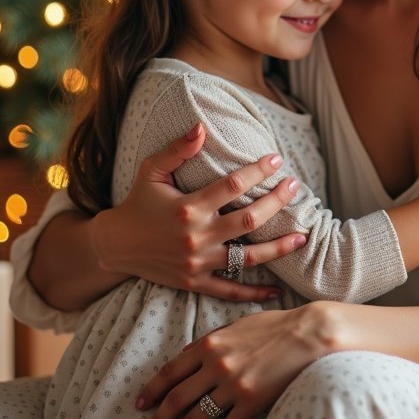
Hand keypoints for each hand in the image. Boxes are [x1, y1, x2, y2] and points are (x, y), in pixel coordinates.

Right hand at [91, 124, 307, 303]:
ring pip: (249, 257)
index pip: (233, 185)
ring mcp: (198, 263)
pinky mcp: (196, 283)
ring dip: (279, 247)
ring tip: (303, 236)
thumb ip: (177, 149)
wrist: (115, 246)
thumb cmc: (138, 203)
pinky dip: (255, 293)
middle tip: (295, 187)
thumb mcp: (151, 171)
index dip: (259, 171)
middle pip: (249, 219)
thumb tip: (201, 126)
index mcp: (188, 207)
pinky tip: (278, 289)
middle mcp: (196, 236)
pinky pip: (230, 290)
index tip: (278, 161)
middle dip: (277, 202)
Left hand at [135, 304, 330, 418]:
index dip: (152, 391)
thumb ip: (209, 340)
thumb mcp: (235, 325)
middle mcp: (215, 366)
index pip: (170, 372)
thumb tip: (186, 353)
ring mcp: (233, 386)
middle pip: (176, 399)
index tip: (140, 406)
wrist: (307, 334)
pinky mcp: (251, 403)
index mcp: (209, 344)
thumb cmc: (273, 326)